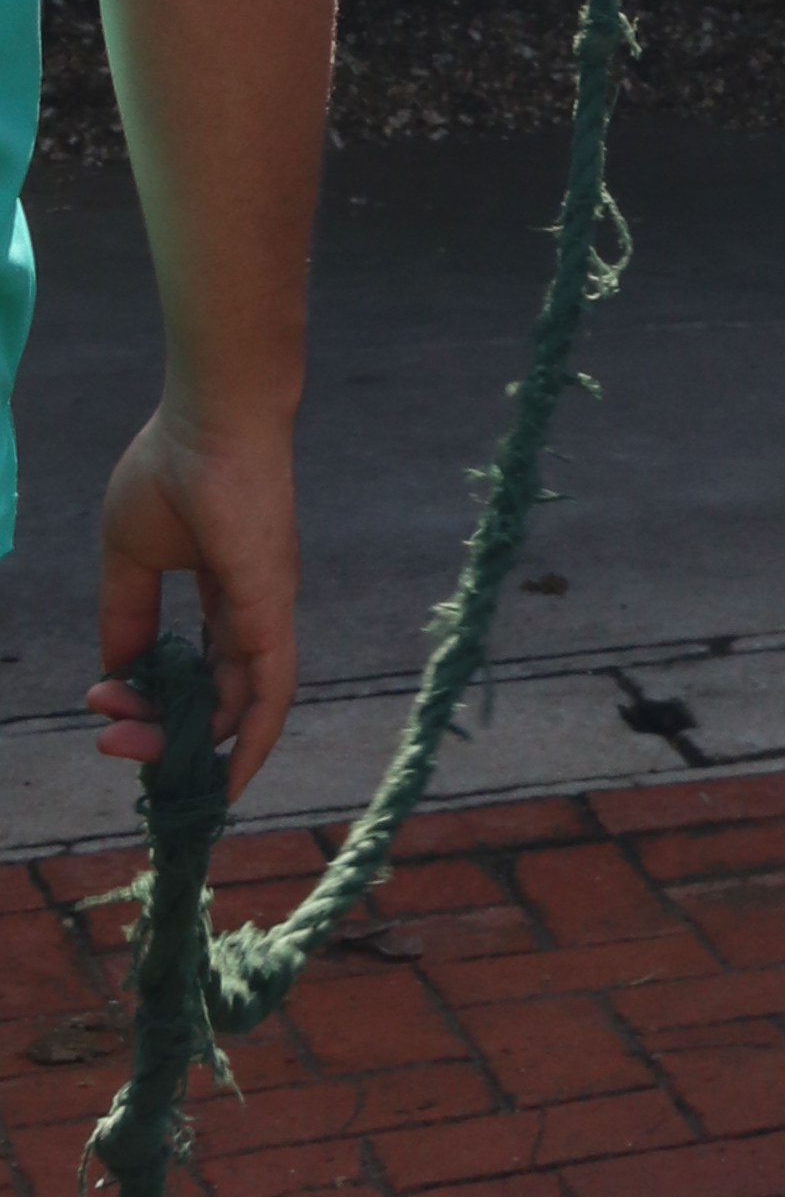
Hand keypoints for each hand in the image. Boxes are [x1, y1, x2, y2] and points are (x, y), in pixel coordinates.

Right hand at [94, 406, 300, 795]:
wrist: (209, 418)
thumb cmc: (173, 468)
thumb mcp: (131, 555)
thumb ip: (126, 615)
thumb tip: (116, 673)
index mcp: (225, 593)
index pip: (195, 668)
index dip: (149, 698)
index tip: (99, 702)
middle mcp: (255, 611)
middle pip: (214, 697)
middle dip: (158, 731)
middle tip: (107, 741)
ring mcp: (268, 613)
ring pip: (236, 706)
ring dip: (183, 741)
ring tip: (132, 754)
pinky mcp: (271, 610)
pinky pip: (273, 694)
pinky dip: (253, 741)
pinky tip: (228, 779)